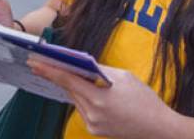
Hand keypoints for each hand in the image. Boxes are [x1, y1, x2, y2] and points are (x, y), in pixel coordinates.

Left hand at [28, 60, 176, 138]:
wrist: (159, 129)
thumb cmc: (145, 100)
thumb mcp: (124, 77)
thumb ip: (101, 70)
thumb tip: (83, 64)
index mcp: (99, 99)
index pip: (67, 80)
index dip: (49, 70)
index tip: (34, 62)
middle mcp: (92, 114)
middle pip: (69, 90)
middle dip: (59, 75)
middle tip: (43, 62)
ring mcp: (92, 125)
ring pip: (75, 100)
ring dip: (72, 87)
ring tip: (65, 72)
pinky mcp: (95, 130)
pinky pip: (83, 109)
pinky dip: (82, 98)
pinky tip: (84, 89)